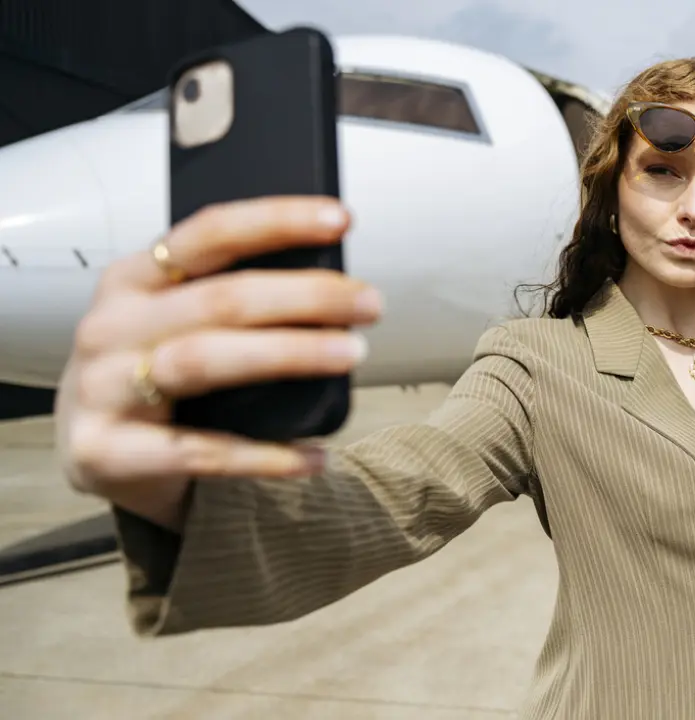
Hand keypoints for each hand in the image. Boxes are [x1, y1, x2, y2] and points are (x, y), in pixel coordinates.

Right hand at [56, 196, 381, 512]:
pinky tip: (316, 456)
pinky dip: (265, 456)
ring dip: (288, 354)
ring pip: (204, 361)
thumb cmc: (153, 371)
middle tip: (370, 303)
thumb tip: (333, 285)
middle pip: (219, 300)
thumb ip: (230, 299)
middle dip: (305, 296)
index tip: (340, 218)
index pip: (208, 234)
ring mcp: (102, 391)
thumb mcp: (177, 321)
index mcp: (133, 280)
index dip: (275, 221)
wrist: (95, 451)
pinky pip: (200, 453)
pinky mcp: (107, 453)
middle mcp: (111, 326)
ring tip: (351, 354)